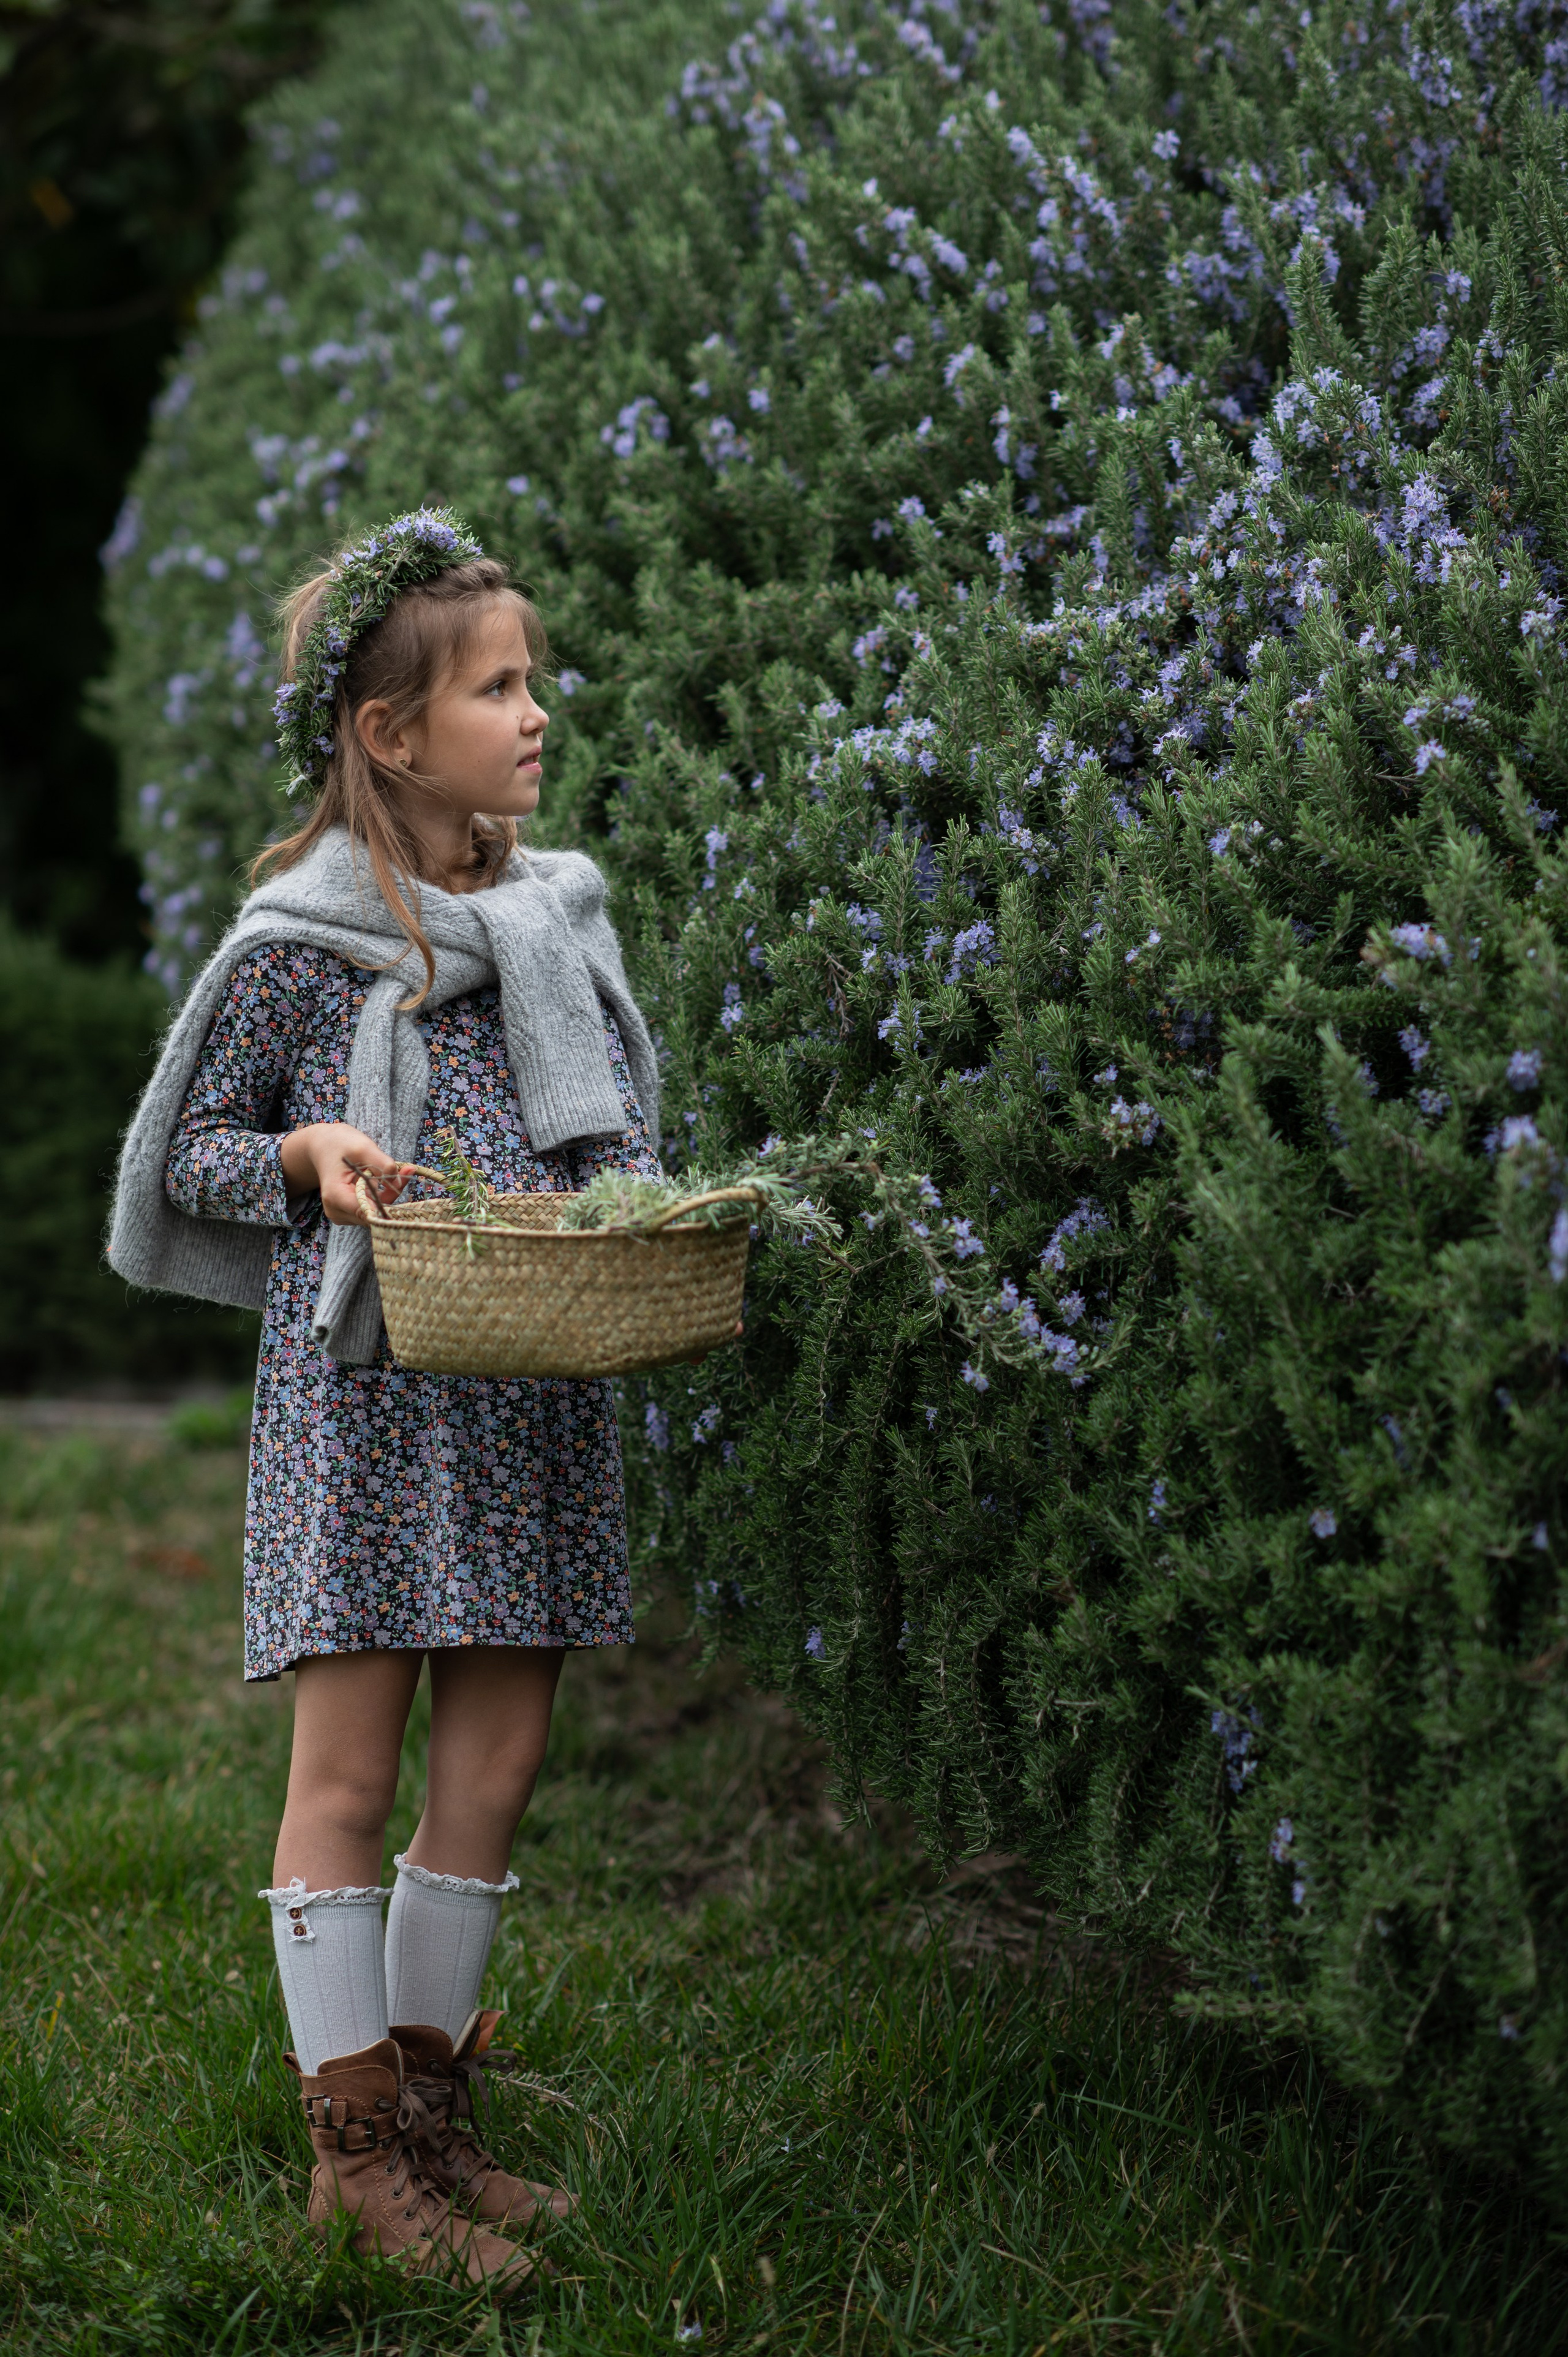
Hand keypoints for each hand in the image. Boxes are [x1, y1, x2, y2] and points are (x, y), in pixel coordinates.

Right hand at [278, 1123, 411, 1226]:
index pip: (368, 1211)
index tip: (404, 1178)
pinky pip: (372, 1210)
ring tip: (393, 1172)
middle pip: (373, 1213)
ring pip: (375, 1213)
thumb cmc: (340, 1144)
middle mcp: (336, 1211)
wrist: (324, 1147)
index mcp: (335, 1196)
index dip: (388, 1199)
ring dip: (388, 1195)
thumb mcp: (362, 1147)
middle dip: (391, 1194)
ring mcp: (342, 1214)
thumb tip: (398, 1181)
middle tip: (406, 1170)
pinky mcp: (349, 1213)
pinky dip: (382, 1197)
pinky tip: (383, 1179)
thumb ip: (382, 1163)